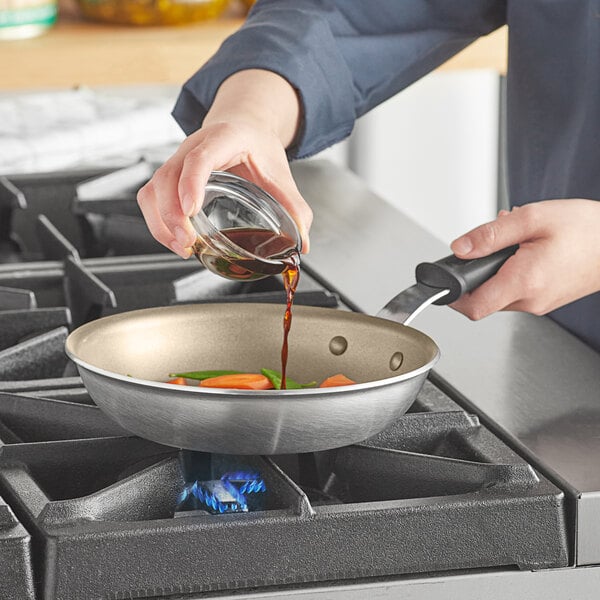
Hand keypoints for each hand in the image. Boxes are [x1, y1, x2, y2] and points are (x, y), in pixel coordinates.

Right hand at [137, 70, 311, 258]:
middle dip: (171, 214)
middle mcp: (193, 146)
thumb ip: (295, 206)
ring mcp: (177, 160)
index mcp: (224, 138)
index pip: (200, 157)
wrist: (244, 125)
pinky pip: (150, 197)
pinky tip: (175, 240)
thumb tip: (302, 242)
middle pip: (167, 176)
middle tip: (188, 242)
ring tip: (182, 248)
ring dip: (161, 222)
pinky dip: (157, 221)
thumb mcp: (280, 173)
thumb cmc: (258, 146)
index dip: (192, 182)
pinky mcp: (169, 175)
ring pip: (153, 188)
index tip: (191, 209)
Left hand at [449, 199, 599, 318]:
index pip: (472, 306)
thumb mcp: (532, 219)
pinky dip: (512, 274)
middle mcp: (530, 300)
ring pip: (498, 295)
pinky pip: (516, 292)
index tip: (445, 281)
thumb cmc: (587, 230)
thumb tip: (459, 248)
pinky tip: (526, 253)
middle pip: (482, 300)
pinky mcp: (546, 301)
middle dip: (477, 273)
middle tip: (489, 247)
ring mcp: (539, 304)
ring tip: (516, 245)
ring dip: (495, 272)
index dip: (452, 295)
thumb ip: (490, 235)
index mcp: (524, 282)